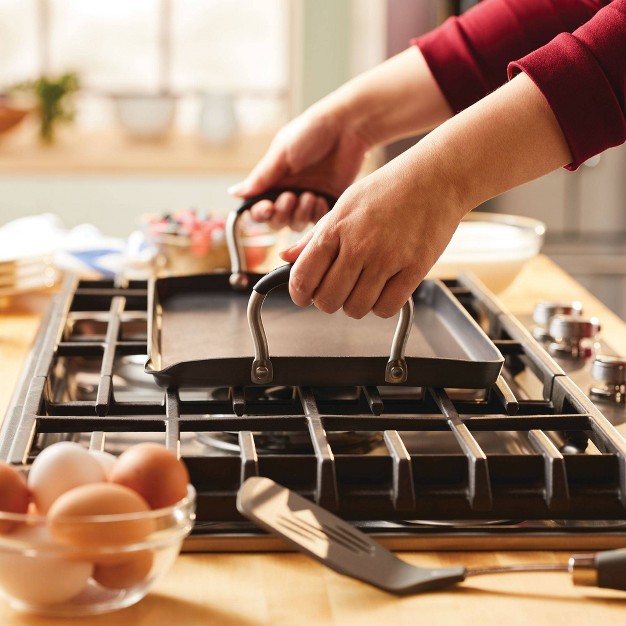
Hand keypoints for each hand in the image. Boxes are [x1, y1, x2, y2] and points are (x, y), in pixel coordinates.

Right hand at [228, 102, 370, 230]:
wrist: (346, 128)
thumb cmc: (311, 133)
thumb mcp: (282, 154)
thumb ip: (260, 178)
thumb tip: (233, 193)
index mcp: (274, 180)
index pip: (258, 208)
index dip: (260, 213)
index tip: (268, 207)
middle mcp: (288, 193)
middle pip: (276, 222)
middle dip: (282, 214)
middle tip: (291, 196)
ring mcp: (308, 200)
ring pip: (296, 225)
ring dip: (300, 214)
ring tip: (309, 195)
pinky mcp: (328, 203)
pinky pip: (317, 222)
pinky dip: (316, 214)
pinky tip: (320, 198)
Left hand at [278, 151, 466, 318]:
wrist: (436, 177)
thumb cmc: (389, 188)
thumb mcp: (344, 204)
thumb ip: (315, 235)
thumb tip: (287, 257)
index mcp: (335, 228)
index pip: (302, 278)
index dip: (299, 294)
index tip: (304, 296)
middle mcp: (358, 246)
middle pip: (327, 301)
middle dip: (328, 301)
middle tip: (338, 289)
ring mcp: (387, 259)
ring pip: (356, 309)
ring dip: (356, 305)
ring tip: (363, 287)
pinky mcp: (414, 270)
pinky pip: (387, 308)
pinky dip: (382, 306)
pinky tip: (384, 290)